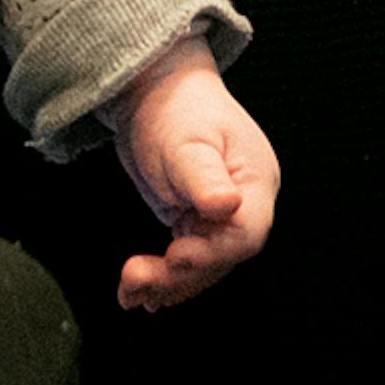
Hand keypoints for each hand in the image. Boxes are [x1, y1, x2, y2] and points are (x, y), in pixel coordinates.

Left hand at [106, 36, 279, 310]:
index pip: (245, 234)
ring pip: (203, 264)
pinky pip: (188, 257)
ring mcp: (222, 215)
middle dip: (179, 276)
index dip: (211, 255)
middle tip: (135, 282)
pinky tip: (139, 292)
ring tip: (129, 295)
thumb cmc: (176, 107)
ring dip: (167, 284)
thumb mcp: (187, 141)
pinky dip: (164, 275)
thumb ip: (204, 177)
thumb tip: (227, 206)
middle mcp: (246, 204)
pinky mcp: (197, 221)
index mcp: (255, 181)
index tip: (174, 258)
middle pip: (221, 257)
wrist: (156, 89)